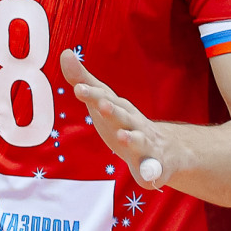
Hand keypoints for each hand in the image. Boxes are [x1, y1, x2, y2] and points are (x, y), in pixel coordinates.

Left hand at [60, 50, 169, 188]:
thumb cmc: (125, 122)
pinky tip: (148, 176)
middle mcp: (133, 122)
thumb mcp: (104, 102)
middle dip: (111, 110)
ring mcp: (145, 143)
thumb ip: (84, 81)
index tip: (78, 88)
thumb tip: (65, 53)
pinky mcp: (153, 166)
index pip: (103, 97)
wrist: (166, 149)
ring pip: (138, 140)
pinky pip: (152, 169)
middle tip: (101, 105)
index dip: (92, 93)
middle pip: (121, 115)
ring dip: (130, 138)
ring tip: (122, 137)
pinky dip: (151, 172)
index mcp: (119, 107)